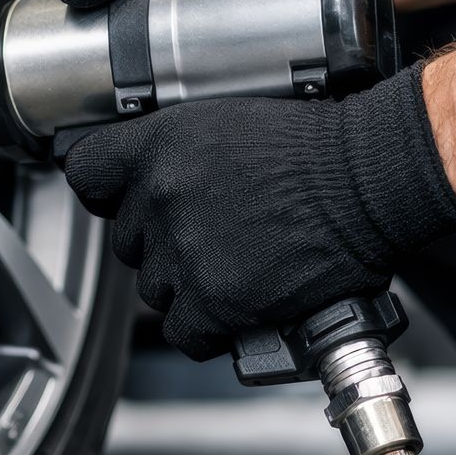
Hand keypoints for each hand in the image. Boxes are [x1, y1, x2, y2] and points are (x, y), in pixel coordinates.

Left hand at [62, 65, 455, 358]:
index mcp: (159, 144)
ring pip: (155, 289)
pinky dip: (207, 329)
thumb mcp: (227, 121)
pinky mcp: (214, 300)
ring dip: (187, 286)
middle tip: (211, 236)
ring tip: (234, 269)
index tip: (122, 200)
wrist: (368, 180)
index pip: (87, 172)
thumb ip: (176, 151)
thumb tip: (149, 181)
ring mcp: (185, 251)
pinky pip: (183, 333)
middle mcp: (161, 195)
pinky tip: (235, 310)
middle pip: (127, 241)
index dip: (106, 192)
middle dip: (162, 243)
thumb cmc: (317, 148)